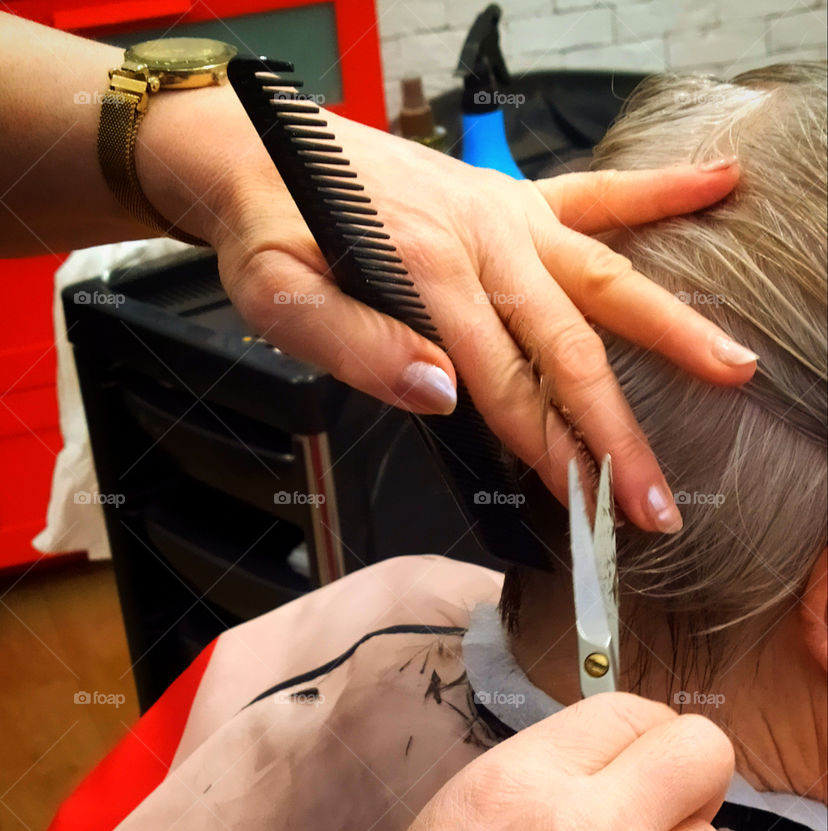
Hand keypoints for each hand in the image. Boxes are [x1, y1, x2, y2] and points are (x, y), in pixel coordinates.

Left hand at [138, 84, 757, 532]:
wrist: (259, 147)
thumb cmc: (270, 230)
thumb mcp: (277, 298)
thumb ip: (356, 346)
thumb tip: (440, 394)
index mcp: (430, 279)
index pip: (509, 389)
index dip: (554, 454)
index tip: (592, 508)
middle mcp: (485, 244)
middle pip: (573, 351)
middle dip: (619, 435)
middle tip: (658, 502)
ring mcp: (506, 217)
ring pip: (608, 279)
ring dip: (673, 329)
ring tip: (733, 368)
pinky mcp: (510, 198)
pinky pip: (595, 195)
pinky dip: (659, 191)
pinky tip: (719, 183)